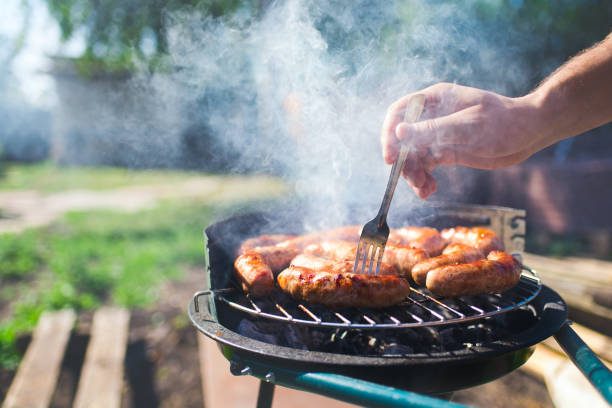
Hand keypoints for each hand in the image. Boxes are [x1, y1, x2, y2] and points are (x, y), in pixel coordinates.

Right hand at [381, 83, 545, 198]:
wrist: (531, 132)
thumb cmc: (504, 122)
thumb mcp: (468, 127)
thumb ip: (433, 130)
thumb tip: (399, 132)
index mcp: (435, 100)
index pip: (399, 112)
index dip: (390, 134)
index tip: (391, 159)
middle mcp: (432, 116)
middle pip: (403, 140)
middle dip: (405, 162)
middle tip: (414, 181)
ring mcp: (438, 135)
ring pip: (413, 156)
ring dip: (414, 174)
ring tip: (424, 190)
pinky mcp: (447, 151)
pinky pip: (426, 166)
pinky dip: (424, 179)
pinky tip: (429, 190)